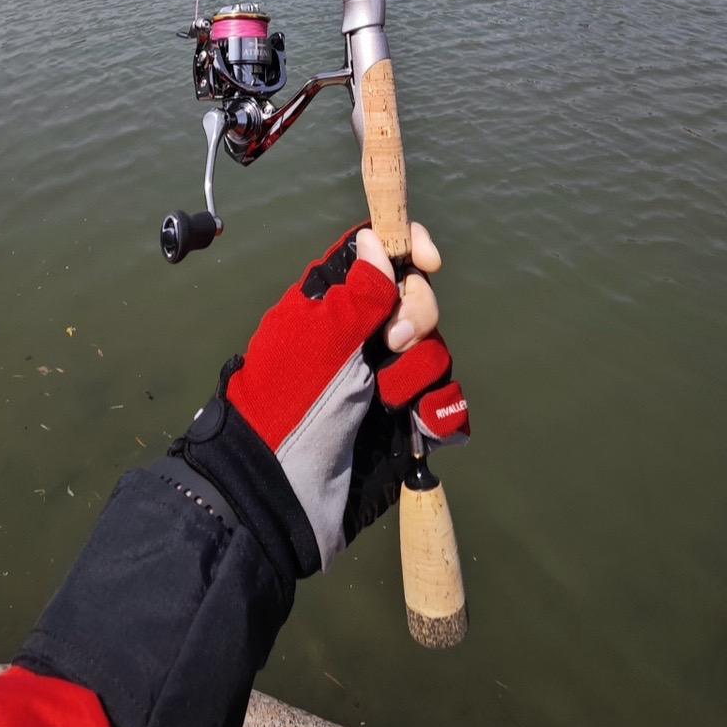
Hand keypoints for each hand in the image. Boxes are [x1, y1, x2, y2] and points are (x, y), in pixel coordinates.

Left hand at [174, 223, 468, 576]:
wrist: (282, 487)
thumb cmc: (288, 402)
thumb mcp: (320, 338)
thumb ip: (358, 291)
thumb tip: (375, 238)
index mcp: (335, 303)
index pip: (381, 254)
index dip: (410, 247)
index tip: (427, 260)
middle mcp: (363, 334)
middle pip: (418, 296)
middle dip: (416, 315)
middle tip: (390, 343)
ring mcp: (385, 377)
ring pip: (433, 347)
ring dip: (418, 370)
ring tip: (389, 396)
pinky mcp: (405, 418)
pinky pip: (444, 400)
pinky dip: (441, 410)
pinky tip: (425, 422)